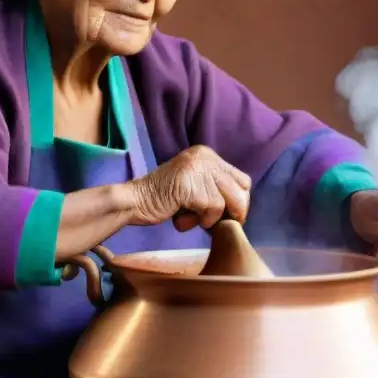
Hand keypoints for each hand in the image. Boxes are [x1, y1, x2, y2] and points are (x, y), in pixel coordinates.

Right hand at [128, 145, 251, 230]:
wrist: (134, 201)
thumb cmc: (163, 199)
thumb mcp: (194, 186)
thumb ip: (214, 187)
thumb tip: (243, 206)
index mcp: (206, 154)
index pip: (241, 179)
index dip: (239, 202)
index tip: (228, 217)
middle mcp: (204, 156)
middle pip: (241, 190)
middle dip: (232, 212)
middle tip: (213, 223)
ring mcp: (197, 168)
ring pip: (227, 202)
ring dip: (210, 218)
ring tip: (189, 218)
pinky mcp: (190, 184)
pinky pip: (212, 209)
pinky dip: (200, 220)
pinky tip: (182, 219)